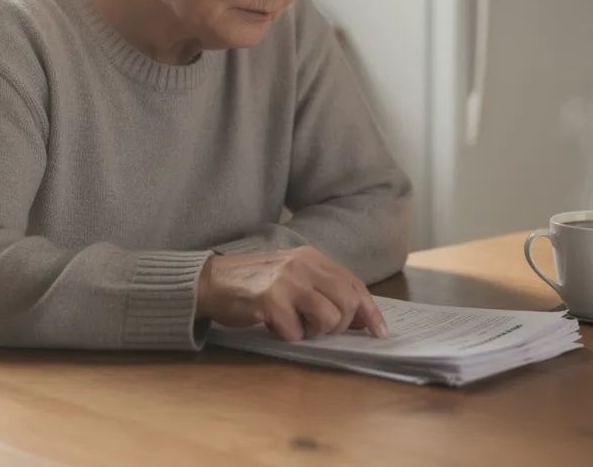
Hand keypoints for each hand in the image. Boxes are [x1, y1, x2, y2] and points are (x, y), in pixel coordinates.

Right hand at [196, 246, 388, 341]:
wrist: (212, 281)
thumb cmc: (255, 283)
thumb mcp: (293, 276)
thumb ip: (323, 289)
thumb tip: (359, 318)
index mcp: (313, 258)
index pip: (354, 285)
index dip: (370, 311)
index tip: (380, 332)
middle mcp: (304, 265)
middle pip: (347, 304)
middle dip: (339, 325)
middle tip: (317, 328)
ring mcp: (288, 282)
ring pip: (328, 320)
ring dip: (313, 331)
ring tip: (293, 322)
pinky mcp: (271, 301)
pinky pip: (296, 332)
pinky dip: (286, 335)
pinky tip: (272, 323)